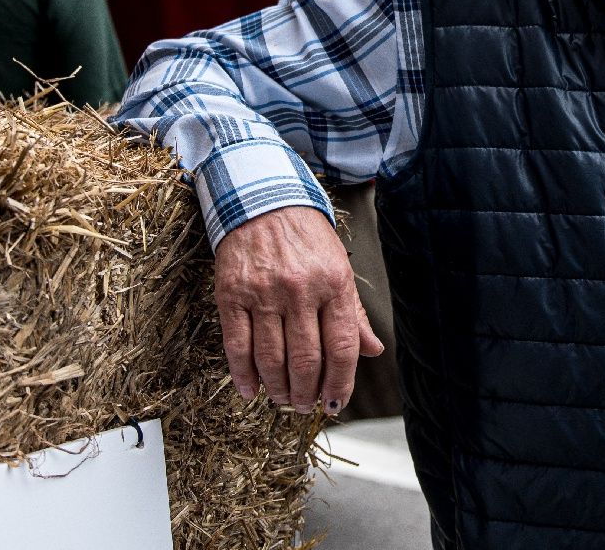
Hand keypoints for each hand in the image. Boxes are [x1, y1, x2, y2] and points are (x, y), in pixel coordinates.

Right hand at [213, 204, 382, 412]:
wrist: (262, 200)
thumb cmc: (306, 238)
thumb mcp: (339, 268)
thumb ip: (355, 314)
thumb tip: (373, 351)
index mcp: (334, 284)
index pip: (342, 348)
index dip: (340, 384)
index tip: (335, 404)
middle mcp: (300, 290)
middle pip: (306, 360)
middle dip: (307, 393)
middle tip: (305, 406)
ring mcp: (263, 293)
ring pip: (271, 359)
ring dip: (278, 389)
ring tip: (282, 400)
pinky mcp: (231, 294)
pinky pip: (237, 345)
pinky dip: (243, 375)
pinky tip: (250, 390)